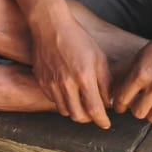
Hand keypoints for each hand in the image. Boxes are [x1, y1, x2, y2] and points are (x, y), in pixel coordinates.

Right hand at [29, 8, 113, 128]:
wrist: (50, 26)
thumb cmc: (78, 39)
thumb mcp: (98, 58)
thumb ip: (105, 82)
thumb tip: (108, 101)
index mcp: (84, 77)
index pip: (94, 110)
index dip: (102, 121)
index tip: (106, 124)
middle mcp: (67, 84)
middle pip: (78, 116)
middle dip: (89, 119)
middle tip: (94, 114)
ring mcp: (52, 84)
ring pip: (65, 111)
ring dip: (75, 111)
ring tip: (81, 103)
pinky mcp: (42, 82)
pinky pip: (54, 100)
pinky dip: (63, 102)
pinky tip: (68, 92)